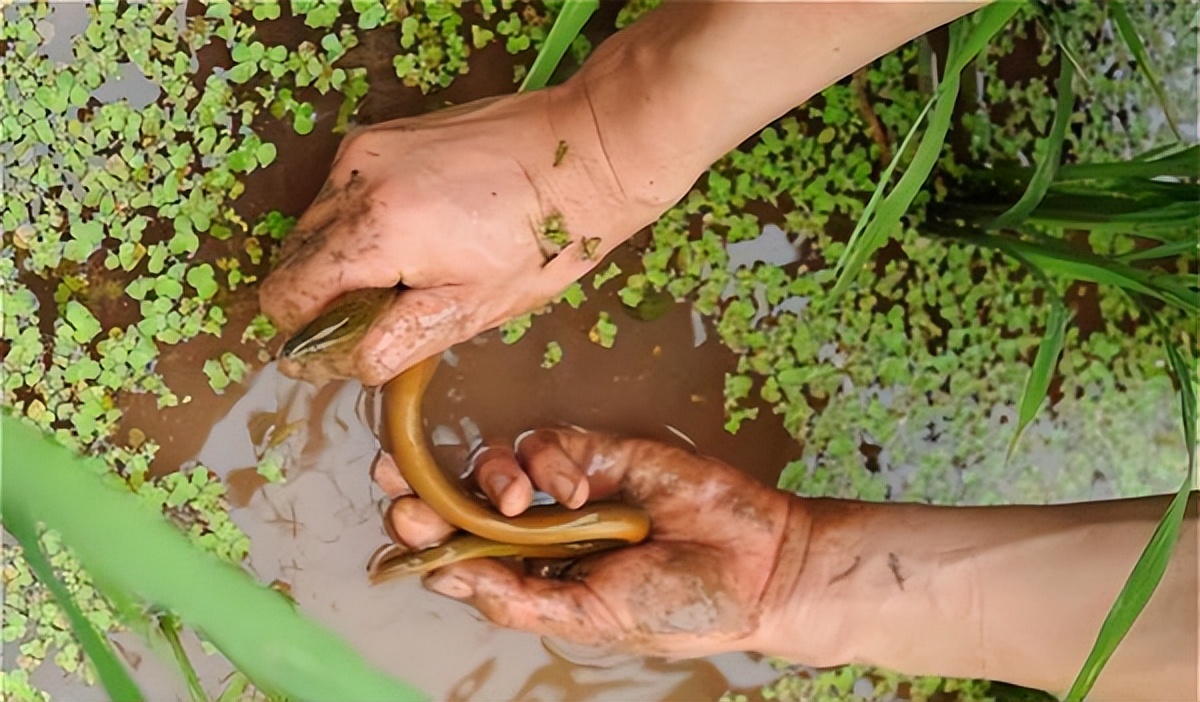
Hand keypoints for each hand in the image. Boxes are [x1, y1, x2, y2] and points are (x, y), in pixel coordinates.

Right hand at [259, 85, 674, 385]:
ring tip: (410, 268)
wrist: (585, 152)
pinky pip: (343, 190)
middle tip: (388, 309)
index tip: (341, 344)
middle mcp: (355, 179)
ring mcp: (366, 148)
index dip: (306, 331)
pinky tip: (417, 231)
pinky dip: (361, 220)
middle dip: (325, 294)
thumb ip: (395, 340)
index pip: (287, 293)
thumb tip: (342, 364)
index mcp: (375, 231)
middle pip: (293, 257)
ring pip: (315, 222)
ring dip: (342, 256)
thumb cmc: (542, 238)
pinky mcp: (383, 133)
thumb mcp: (472, 309)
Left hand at [373, 428, 812, 658]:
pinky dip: (552, 461)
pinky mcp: (597, 451)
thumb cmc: (676, 606)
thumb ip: (519, 597)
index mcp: (533, 579)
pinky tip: (579, 487)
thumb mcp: (589, 618)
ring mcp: (567, 489)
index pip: (461, 554)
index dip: (424, 535)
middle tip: (393, 477)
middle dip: (425, 487)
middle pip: (462, 501)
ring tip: (518, 501)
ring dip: (492, 477)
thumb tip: (444, 576)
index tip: (398, 522)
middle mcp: (541, 533)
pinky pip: (547, 443)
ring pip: (496, 465)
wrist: (756, 565)